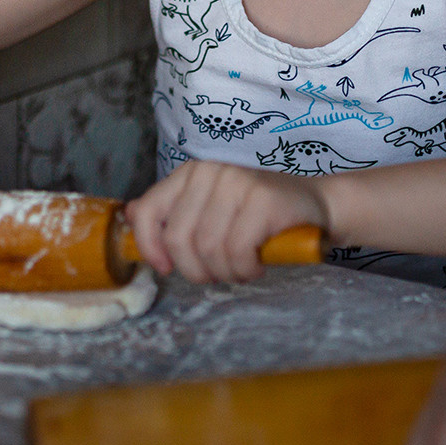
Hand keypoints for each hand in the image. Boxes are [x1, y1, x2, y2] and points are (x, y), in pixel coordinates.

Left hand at [124, 160, 328, 283]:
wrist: (315, 205)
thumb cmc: (257, 214)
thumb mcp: (210, 207)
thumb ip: (174, 211)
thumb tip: (129, 215)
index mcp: (192, 172)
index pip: (147, 212)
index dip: (150, 248)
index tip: (166, 268)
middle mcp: (212, 172)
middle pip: (179, 241)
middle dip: (197, 269)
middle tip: (219, 272)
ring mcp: (238, 183)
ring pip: (208, 251)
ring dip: (226, 273)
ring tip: (242, 266)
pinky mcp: (263, 201)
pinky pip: (237, 253)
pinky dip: (246, 270)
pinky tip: (257, 264)